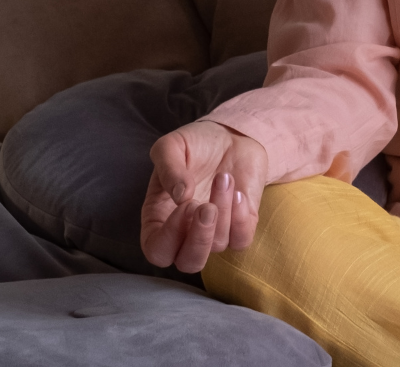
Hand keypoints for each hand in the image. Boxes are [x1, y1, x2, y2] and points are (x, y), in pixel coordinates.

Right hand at [140, 120, 267, 273]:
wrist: (231, 137)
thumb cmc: (195, 144)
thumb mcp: (171, 146)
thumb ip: (168, 168)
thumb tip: (180, 195)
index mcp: (159, 218)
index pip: (157, 250)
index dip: (169, 238)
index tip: (185, 206)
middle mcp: (185, 231)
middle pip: (188, 263)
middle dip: (199, 239)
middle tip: (206, 207)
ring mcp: (214, 231)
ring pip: (218, 244)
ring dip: (223, 209)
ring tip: (224, 177)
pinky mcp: (240, 225)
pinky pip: (242, 240)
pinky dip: (241, 219)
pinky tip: (238, 192)